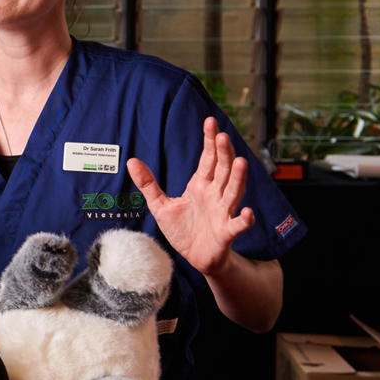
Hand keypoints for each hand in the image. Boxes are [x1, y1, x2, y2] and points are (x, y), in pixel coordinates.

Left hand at [126, 117, 254, 275]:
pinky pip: (237, 225)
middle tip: (222, 135)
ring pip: (233, 192)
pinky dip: (243, 219)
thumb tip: (131, 161)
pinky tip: (247, 212)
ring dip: (237, 178)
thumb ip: (148, 184)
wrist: (196, 257)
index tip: (210, 122)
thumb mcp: (160, 205)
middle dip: (223, 153)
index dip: (209, 141)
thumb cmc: (182, 229)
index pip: (208, 159)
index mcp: (201, 186)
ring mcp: (223, 212)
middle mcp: (215, 195)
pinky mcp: (226, 232)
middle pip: (222, 170)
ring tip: (240, 162)